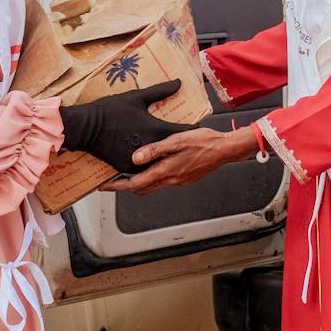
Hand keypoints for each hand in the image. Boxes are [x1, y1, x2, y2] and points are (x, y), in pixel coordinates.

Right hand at [60, 80, 181, 173]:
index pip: (182, 132)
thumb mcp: (137, 97)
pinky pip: (142, 167)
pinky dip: (148, 163)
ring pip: (158, 161)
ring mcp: (138, 160)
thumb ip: (160, 91)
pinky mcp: (126, 167)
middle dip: (181, 146)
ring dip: (165, 157)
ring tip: (174, 154)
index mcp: (155, 130)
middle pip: (173, 150)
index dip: (193, 130)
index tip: (201, 128)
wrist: (84, 127)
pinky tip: (152, 160)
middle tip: (190, 143)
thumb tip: (178, 83)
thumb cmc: (110, 110)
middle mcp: (150, 148)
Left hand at [103, 125, 258, 194]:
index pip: (135, 184)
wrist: (225, 149)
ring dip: (138, 183)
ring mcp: (178, 181)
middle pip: (141, 189)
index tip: (104, 186)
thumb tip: (135, 159)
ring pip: (152, 187)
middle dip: (125, 186)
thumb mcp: (177, 141)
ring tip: (127, 174)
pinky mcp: (185, 179)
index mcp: (166, 171)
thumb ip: (155, 150)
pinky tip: (152, 167)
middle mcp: (171, 180)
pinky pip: (163, 182)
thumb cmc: (204, 142)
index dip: (117, 186)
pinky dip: (152, 179)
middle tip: (111, 181)